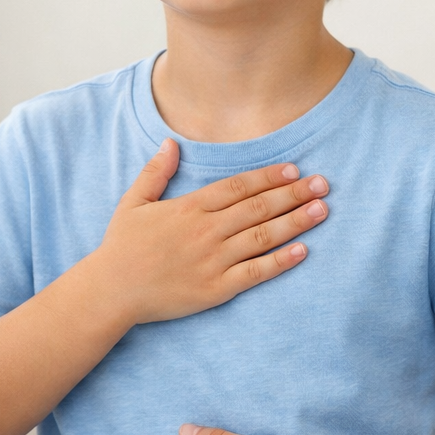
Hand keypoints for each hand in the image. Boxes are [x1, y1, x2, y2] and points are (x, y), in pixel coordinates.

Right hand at [95, 140, 329, 325]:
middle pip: (258, 207)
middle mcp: (206, 231)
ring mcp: (213, 260)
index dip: (268, 177)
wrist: (110, 292)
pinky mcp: (215, 289)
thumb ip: (155, 172)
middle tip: (323, 184)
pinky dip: (280, 261)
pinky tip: (303, 251)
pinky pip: (254, 273)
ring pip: (262, 236)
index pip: (237, 187)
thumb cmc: (121, 247)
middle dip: (293, 194)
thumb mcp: (133, 202)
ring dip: (295, 222)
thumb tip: (171, 143)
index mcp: (189, 207)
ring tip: (321, 210)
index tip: (293, 169)